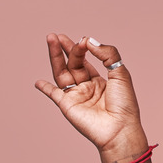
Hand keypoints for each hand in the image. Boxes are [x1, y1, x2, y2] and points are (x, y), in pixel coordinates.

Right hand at [34, 34, 148, 162]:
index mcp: (101, 80)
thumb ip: (106, 54)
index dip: (84, 48)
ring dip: (55, 58)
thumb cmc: (124, 103)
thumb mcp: (120, 73)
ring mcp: (76, 96)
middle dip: (66, 49)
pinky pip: (53, 94)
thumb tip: (88, 40)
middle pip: (73, 64)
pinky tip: (38, 82)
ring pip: (62, 73)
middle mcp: (87, 87)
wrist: (119, 127)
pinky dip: (45, 88)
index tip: (84, 39)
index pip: (87, 60)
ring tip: (50, 40)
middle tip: (57, 35)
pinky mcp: (67, 105)